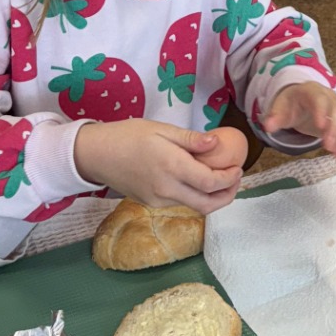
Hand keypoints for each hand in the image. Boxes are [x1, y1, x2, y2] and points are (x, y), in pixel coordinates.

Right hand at [72, 118, 247, 213]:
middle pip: (207, 204)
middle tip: (235, 181)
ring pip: (194, 206)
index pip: (211, 182)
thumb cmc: (128, 135)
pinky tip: (196, 180)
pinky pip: (179, 203)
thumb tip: (216, 142)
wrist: (96, 154)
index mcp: (172, 167)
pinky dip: (194, 196)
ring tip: (220, 179)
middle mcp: (166, 189)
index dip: (229, 179)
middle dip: (227, 196)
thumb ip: (191, 140)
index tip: (238, 168)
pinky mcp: (150, 203)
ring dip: (212, 198)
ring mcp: (158, 200)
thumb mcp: (162, 129)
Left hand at [263, 82, 335, 159]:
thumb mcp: (280, 109)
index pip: (318, 99)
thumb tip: (268, 126)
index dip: (321, 111)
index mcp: (311, 91)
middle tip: (328, 146)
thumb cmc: (290, 105)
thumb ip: (274, 117)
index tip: (320, 127)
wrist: (300, 99)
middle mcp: (328, 96)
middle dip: (333, 129)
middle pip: (335, 110)